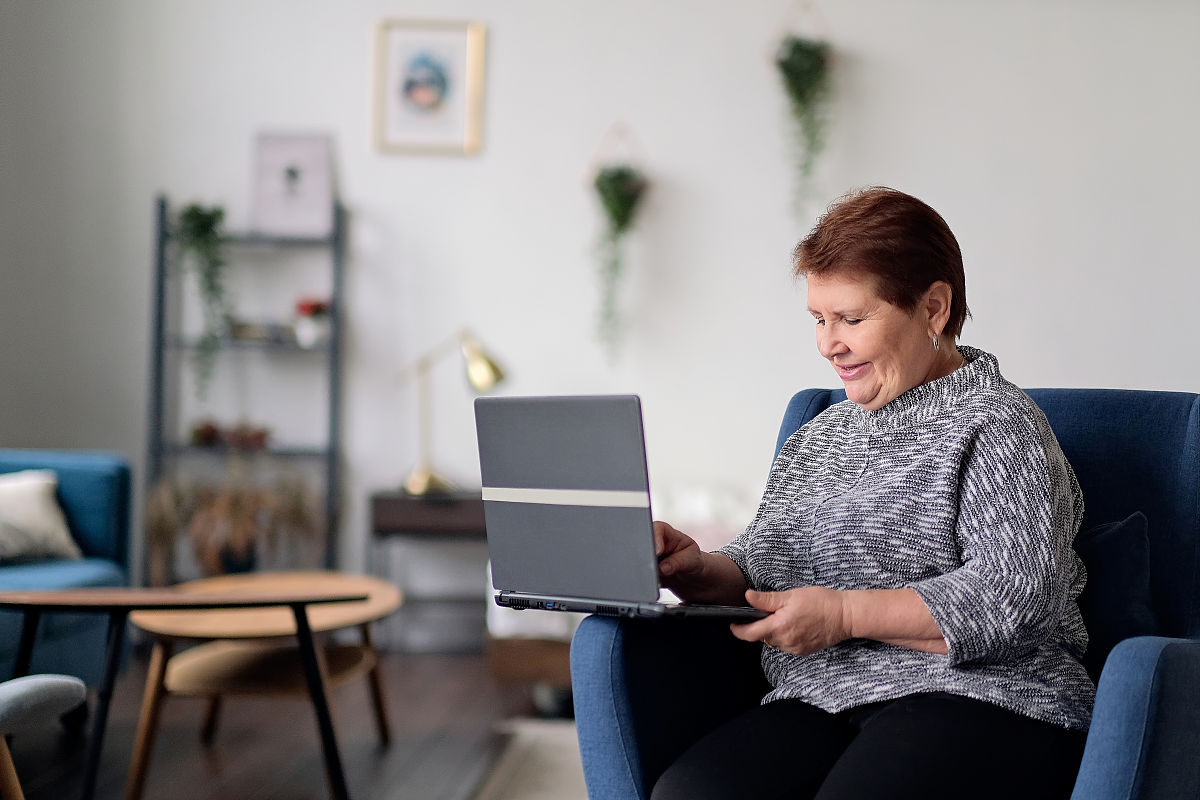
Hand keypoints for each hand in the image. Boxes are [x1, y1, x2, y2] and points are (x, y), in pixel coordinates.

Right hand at [653, 521, 747, 604]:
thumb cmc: (698, 564)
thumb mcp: (693, 560)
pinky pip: (644, 579)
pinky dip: (648, 583)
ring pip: (642, 564)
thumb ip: (678, 562)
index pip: (657, 529)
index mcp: (668, 534)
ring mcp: (651, 561)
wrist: (700, 582)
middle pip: (645, 546)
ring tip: (661, 578)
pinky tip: (659, 585)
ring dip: (647, 572)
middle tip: (656, 568)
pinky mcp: (649, 576)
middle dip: (647, 557)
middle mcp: (656, 545)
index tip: (658, 552)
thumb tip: (662, 568)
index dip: (655, 538)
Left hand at [731, 587, 849, 655]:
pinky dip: (783, 636)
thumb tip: (748, 597)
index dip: (738, 630)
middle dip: (758, 626)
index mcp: (780, 626)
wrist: (845, 616)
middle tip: (763, 612)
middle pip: (762, 637)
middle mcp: (786, 641)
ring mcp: (795, 648)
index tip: (733, 624)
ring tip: (781, 616)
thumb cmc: (820, 602)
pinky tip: (793, 624)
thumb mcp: (791, 596)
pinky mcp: (803, 651)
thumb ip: (767, 600)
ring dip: (772, 631)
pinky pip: (786, 645)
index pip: (750, 633)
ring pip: (774, 642)